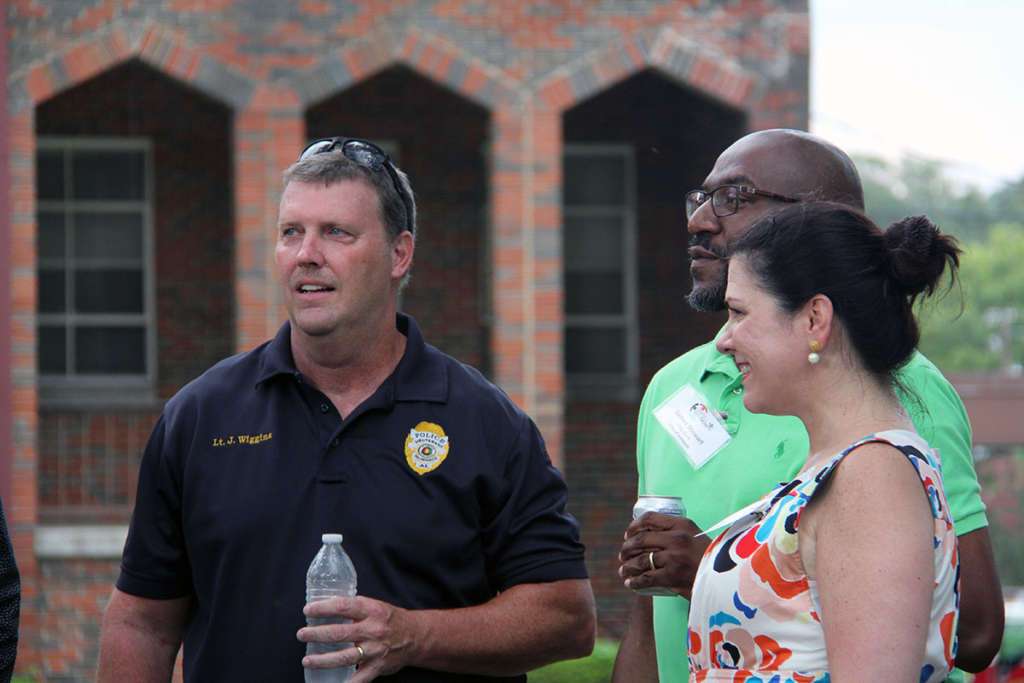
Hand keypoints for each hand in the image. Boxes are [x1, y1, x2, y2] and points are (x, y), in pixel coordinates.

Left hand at [297, 596, 420, 681]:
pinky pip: (358, 679)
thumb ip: (353, 608)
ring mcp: (375, 650)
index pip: (343, 606)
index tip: (307, 610)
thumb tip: (324, 608)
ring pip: (344, 657)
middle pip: (339, 633)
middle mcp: (373, 630)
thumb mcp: (375, 606)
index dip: (323, 608)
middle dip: (316, 634)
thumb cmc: (389, 619)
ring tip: (306, 660)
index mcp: (371, 610)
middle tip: (301, 634)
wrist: (415, 636)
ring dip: (322, 660)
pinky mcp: (377, 667)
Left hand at [618, 512, 708, 598]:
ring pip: (640, 560)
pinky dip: (635, 582)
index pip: (649, 519)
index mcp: (682, 524)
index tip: (628, 534)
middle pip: (640, 539)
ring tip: (623, 571)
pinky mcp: (673, 576)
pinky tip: (631, 584)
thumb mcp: (696, 537)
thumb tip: (648, 537)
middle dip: (627, 549)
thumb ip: (677, 534)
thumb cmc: (712, 558)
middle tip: (623, 555)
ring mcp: (674, 557)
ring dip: (627, 567)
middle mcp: (677, 538)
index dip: (634, 526)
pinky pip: (646, 578)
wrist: (728, 578)